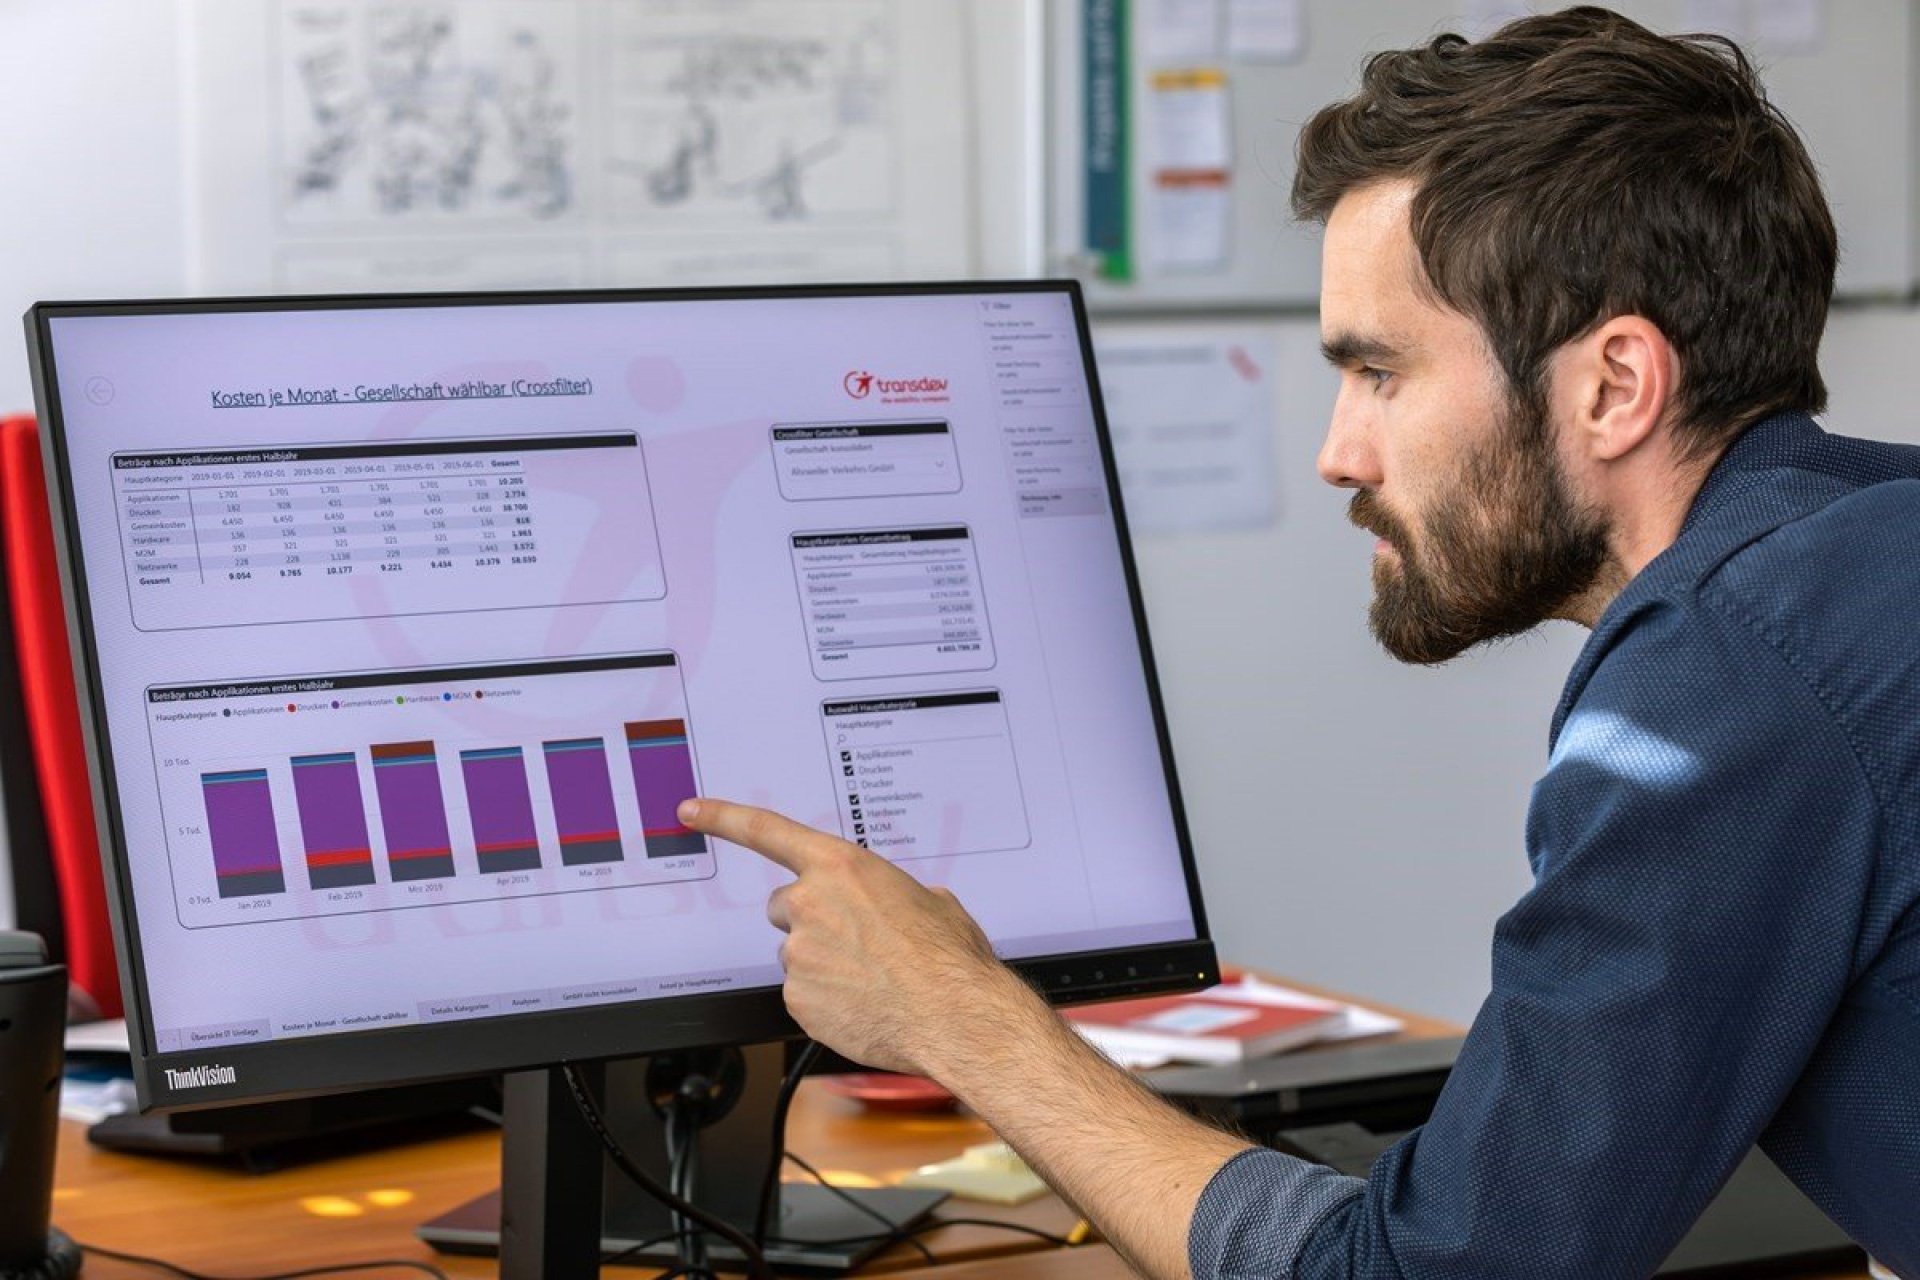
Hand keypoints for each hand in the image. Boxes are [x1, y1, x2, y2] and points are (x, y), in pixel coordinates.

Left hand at [678, 797, 1015, 1075]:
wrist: (952, 1014)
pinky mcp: (796, 999)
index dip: (723, 817)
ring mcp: (798, 954)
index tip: (690, 810)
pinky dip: (827, 1001)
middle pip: (784, 908)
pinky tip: (863, 1003)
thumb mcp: (932, 901)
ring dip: (825, 963)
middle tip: (854, 941)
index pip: (766, 831)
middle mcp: (809, 904)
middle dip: (811, 921)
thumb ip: (895, 893)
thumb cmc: (947, 958)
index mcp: (841, 867)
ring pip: (798, 955)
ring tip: (873, 978)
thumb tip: (902, 905)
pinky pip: (804, 995)